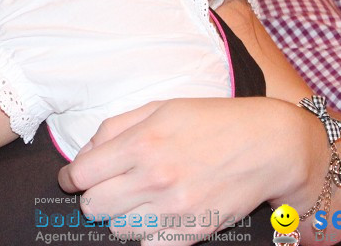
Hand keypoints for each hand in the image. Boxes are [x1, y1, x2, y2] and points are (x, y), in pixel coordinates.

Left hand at [58, 98, 306, 241]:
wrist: (268, 145)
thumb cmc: (213, 121)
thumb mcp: (160, 108)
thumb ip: (115, 128)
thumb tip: (85, 154)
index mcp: (142, 143)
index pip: (82, 174)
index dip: (72, 177)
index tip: (74, 178)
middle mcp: (154, 178)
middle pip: (93, 206)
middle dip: (92, 197)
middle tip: (105, 189)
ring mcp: (173, 209)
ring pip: (116, 229)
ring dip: (119, 216)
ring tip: (135, 200)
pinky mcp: (191, 232)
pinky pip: (147, 245)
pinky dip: (144, 234)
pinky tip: (153, 216)